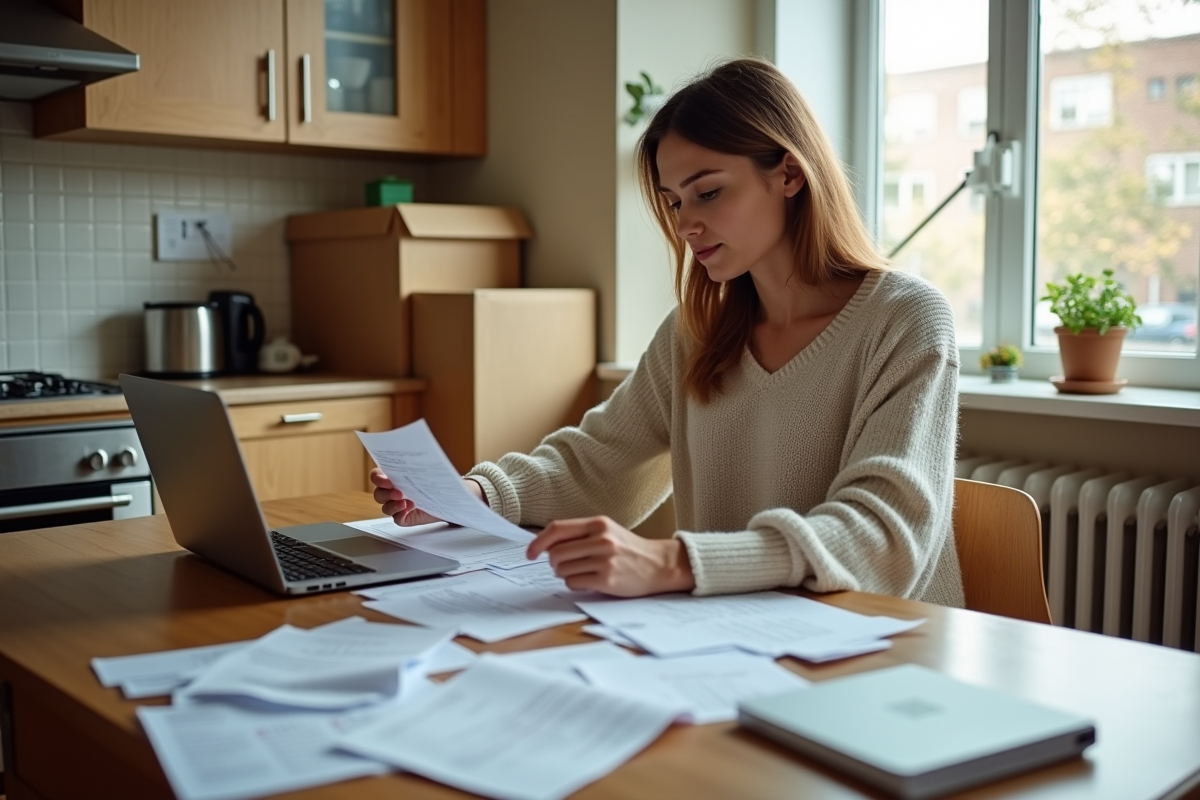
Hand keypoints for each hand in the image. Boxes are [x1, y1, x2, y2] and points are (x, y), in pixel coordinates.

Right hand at [370, 468, 485, 525]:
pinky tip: (408, 509)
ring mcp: (398, 505)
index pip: (377, 476)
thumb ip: (419, 463)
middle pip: (378, 494)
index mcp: (394, 477)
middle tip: (398, 491)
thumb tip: (419, 453)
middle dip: (385, 492)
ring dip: (392, 505)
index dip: (377, 478)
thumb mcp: (429, 469)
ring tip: (404, 502)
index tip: (386, 479)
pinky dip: (399, 514)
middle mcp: (393, 491)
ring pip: (385, 507)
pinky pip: (396, 518)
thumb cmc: (438, 480)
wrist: (450, 497)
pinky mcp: (405, 517)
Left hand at [526, 516, 694, 596]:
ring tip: (580, 572)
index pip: (557, 529)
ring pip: (562, 570)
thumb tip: (545, 546)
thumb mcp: (606, 531)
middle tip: (564, 565)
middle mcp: (601, 540)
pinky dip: (575, 584)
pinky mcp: (607, 580)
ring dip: (565, 574)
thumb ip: (579, 535)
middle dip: (554, 563)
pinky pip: (573, 583)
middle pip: (556, 553)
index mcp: (598, 523)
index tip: (530, 553)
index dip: (538, 542)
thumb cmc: (628, 548)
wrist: (658, 564)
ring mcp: (604, 560)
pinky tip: (589, 581)